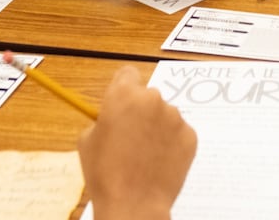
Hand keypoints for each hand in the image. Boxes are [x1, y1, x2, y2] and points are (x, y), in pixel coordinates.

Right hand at [79, 66, 196, 219]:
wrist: (134, 204)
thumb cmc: (105, 174)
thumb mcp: (87, 140)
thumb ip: (103, 119)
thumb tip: (113, 117)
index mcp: (123, 94)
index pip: (127, 74)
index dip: (123, 89)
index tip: (122, 103)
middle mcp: (152, 99)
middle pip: (147, 96)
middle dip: (141, 112)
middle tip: (131, 137)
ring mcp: (174, 117)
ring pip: (165, 115)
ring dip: (157, 128)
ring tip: (145, 155)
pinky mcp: (190, 135)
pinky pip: (179, 133)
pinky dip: (171, 143)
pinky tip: (160, 161)